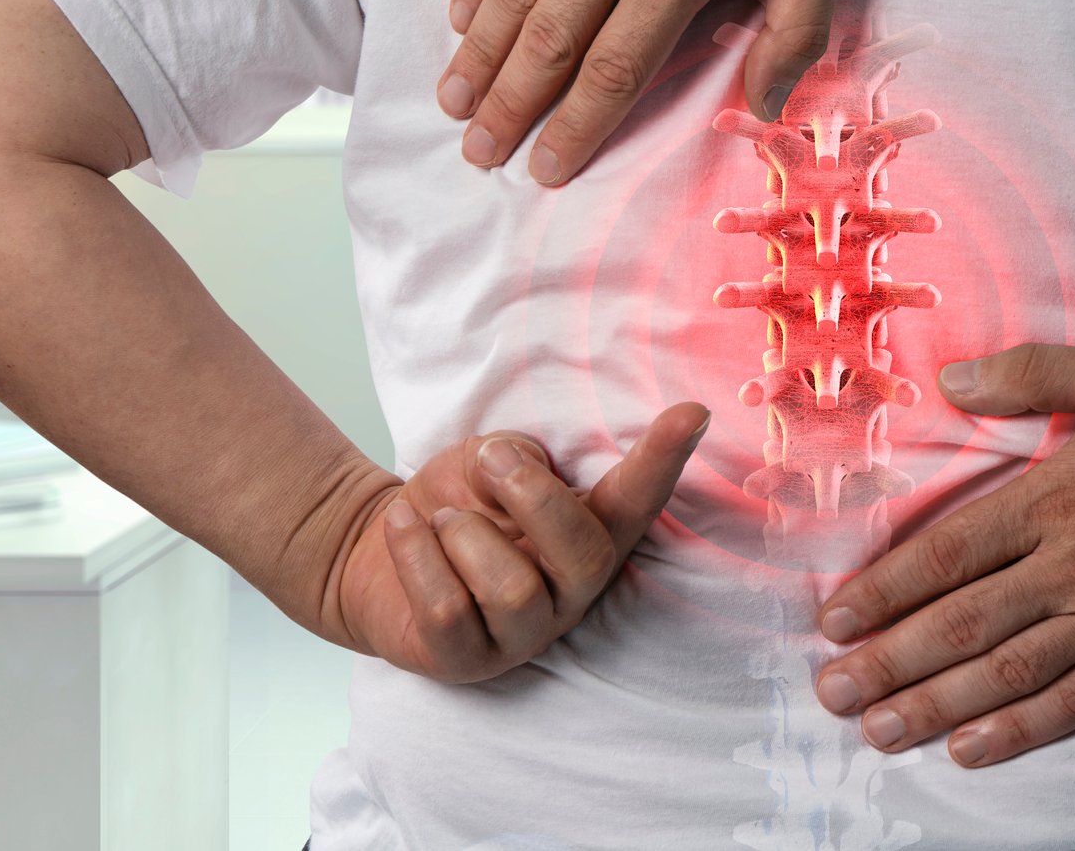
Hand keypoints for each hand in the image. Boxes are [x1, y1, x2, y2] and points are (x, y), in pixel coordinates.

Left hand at [333, 402, 708, 681]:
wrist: (381, 547)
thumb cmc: (455, 502)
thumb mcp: (488, 461)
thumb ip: (515, 459)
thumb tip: (521, 466)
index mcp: (591, 533)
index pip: (637, 499)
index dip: (664, 459)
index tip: (693, 412)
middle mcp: (569, 593)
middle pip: (584, 556)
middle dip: (532, 497)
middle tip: (490, 461)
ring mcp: (521, 636)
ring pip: (510, 588)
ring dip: (461, 532)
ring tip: (439, 518)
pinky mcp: (463, 662)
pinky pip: (446, 609)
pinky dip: (416, 554)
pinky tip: (406, 528)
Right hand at [435, 0, 848, 185]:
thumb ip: (796, 32)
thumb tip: (766, 106)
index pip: (612, 68)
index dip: (575, 126)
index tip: (544, 169)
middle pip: (548, 40)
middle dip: (509, 107)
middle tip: (479, 154)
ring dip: (477, 52)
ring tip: (454, 102)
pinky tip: (459, 19)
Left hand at [812, 346, 1074, 766]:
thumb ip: (1031, 373)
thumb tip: (949, 379)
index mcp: (1057, 497)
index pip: (948, 552)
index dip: (886, 589)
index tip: (834, 619)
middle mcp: (1073, 566)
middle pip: (961, 622)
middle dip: (888, 661)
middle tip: (831, 691)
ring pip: (1005, 671)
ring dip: (934, 704)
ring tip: (877, 728)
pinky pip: (1073, 702)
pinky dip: (1017, 730)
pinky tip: (970, 748)